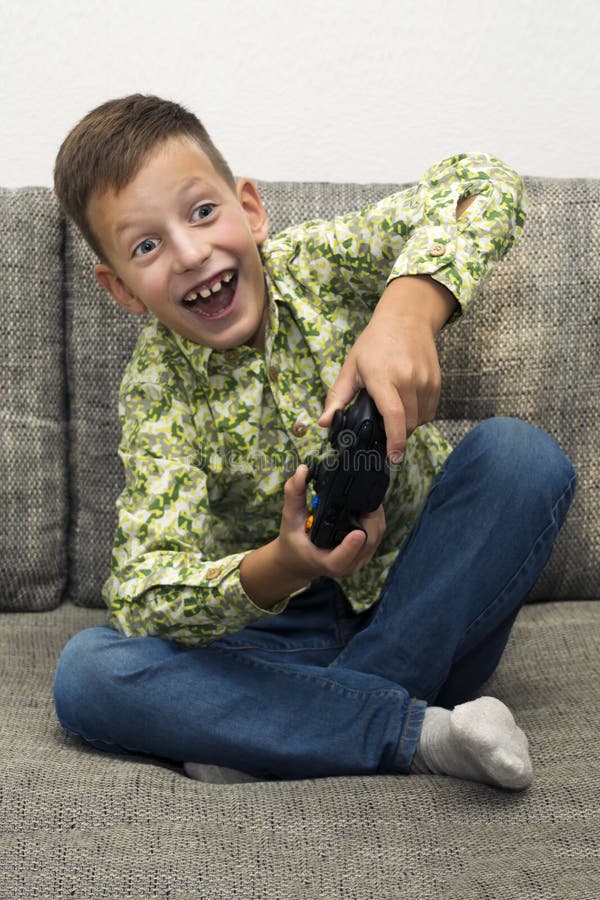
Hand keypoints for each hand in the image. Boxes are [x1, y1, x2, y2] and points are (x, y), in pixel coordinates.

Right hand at [276, 465, 385, 581]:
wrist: (300, 560)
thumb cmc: (294, 540)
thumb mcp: (290, 517)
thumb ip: (294, 494)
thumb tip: (302, 470)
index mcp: (326, 561)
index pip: (340, 558)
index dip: (350, 547)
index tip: (357, 533)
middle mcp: (346, 564)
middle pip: (367, 541)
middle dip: (371, 516)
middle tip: (367, 490)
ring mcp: (359, 561)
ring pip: (376, 536)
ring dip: (376, 515)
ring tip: (369, 494)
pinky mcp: (367, 555)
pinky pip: (377, 535)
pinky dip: (376, 519)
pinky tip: (370, 505)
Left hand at [319, 275, 455, 460]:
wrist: (406, 319)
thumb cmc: (374, 344)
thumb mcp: (351, 368)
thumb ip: (337, 397)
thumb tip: (324, 423)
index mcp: (383, 377)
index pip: (393, 415)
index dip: (395, 439)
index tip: (394, 456)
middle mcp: (408, 379)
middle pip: (407, 423)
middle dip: (397, 434)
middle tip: (383, 429)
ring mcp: (425, 381)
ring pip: (420, 420)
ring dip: (408, 425)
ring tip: (394, 412)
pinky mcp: (437, 382)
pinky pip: (430, 412)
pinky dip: (419, 415)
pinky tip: (407, 404)